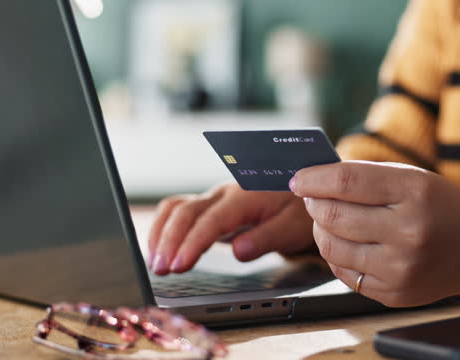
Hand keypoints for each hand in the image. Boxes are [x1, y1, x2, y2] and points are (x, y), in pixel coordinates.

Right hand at [147, 182, 313, 274]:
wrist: (303, 190)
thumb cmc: (298, 209)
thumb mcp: (292, 227)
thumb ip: (265, 238)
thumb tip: (238, 251)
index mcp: (245, 197)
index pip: (212, 220)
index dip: (193, 243)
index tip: (179, 264)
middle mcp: (224, 194)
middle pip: (186, 212)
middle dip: (169, 241)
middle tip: (161, 270)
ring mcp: (214, 199)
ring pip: (177, 208)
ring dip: (161, 233)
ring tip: (155, 263)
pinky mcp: (209, 207)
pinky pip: (179, 211)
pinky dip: (164, 228)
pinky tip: (159, 250)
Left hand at [290, 161, 459, 306]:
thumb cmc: (443, 208)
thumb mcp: (413, 179)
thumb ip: (366, 176)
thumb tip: (314, 180)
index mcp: (415, 192)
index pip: (347, 182)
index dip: (314, 179)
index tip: (298, 179)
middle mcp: (409, 231)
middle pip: (334, 217)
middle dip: (315, 205)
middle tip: (313, 198)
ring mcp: (402, 267)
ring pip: (332, 247)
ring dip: (321, 230)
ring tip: (329, 220)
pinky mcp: (394, 293)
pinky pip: (345, 273)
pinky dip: (336, 255)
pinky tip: (348, 243)